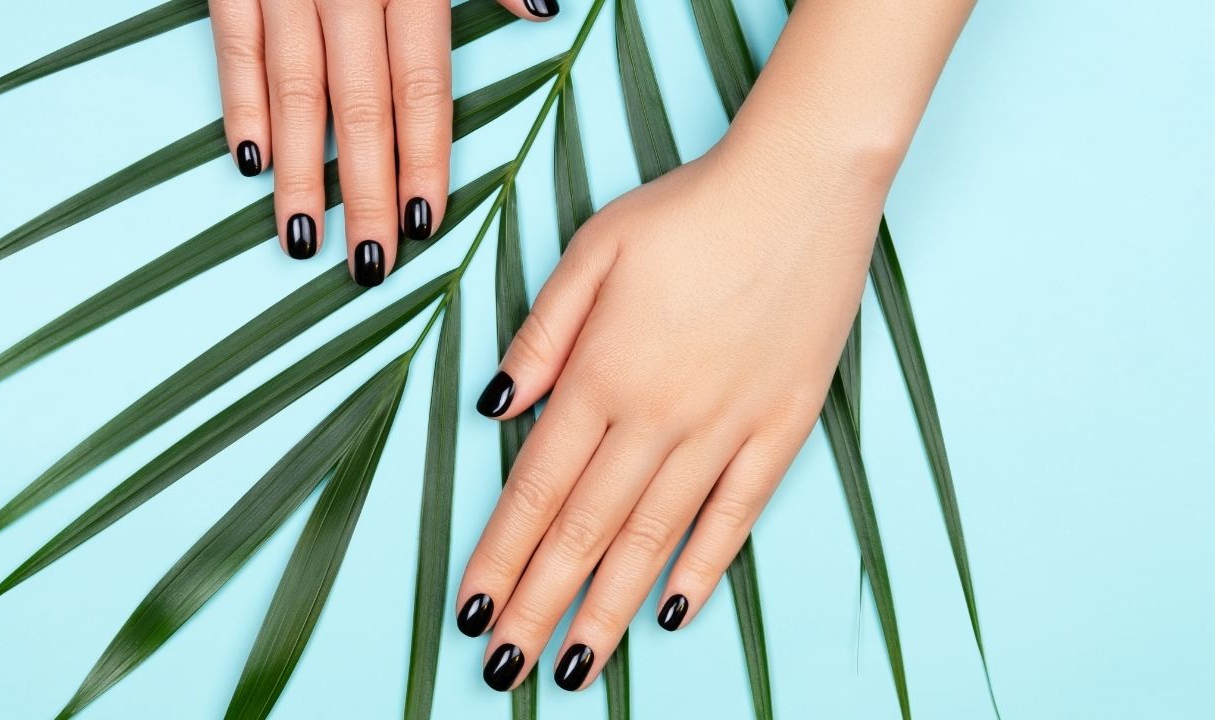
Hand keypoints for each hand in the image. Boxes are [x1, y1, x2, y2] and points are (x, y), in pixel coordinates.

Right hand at [208, 0, 558, 282]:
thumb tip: (544, 15)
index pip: (421, 85)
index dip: (423, 157)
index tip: (423, 223)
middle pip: (360, 106)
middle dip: (364, 191)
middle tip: (367, 268)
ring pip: (292, 89)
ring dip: (299, 170)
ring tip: (303, 241)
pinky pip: (231, 43)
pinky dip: (235, 100)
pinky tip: (246, 161)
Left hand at [456, 135, 890, 691]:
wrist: (803, 184)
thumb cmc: (690, 210)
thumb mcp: (593, 249)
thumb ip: (542, 335)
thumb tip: (497, 407)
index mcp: (602, 373)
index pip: (534, 489)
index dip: (499, 558)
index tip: (471, 613)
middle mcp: (657, 415)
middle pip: (584, 531)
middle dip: (537, 609)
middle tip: (504, 674)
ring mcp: (725, 427)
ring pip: (653, 539)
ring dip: (607, 610)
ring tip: (575, 670)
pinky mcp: (782, 427)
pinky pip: (736, 514)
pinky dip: (703, 568)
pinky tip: (672, 611)